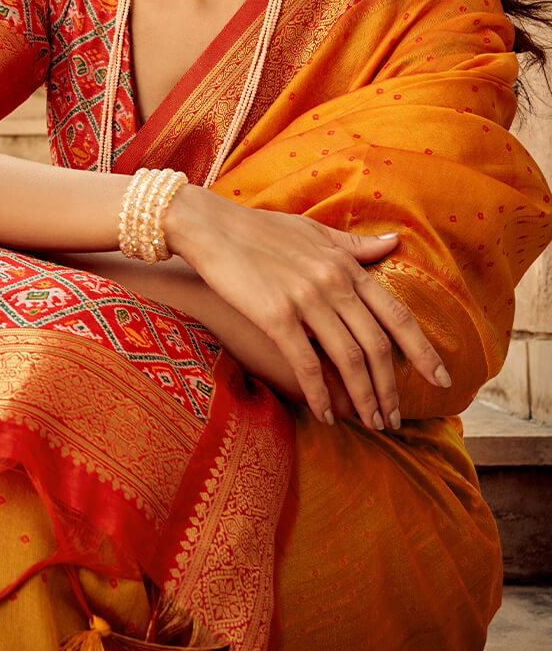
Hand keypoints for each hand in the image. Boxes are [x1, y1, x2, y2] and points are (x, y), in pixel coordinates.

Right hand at [165, 186, 449, 428]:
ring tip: (370, 424)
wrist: (209, 227)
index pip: (397, 315)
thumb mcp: (313, 231)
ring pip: (349, 360)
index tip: (440, 379)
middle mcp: (333, 282)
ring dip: (363, 398)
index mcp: (345, 265)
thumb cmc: (258, 229)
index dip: (422, 351)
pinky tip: (325, 415)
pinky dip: (320, 395)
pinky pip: (307, 365)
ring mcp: (306, 299)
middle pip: (377, 346)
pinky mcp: (275, 316)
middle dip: (390, 389)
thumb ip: (354, 245)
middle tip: (396, 419)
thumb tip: (395, 242)